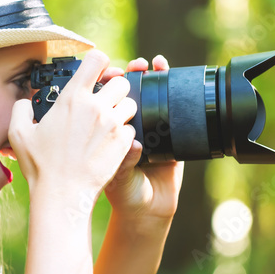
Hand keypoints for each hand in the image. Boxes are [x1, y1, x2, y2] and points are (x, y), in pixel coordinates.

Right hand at [8, 50, 136, 204]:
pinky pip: (131, 129)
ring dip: (122, 110)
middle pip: (121, 81)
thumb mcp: (18, 134)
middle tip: (105, 102)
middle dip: (115, 89)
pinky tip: (111, 142)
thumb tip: (26, 102)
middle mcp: (96, 107)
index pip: (97, 59)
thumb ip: (20, 109)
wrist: (62, 194)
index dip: (99, 62)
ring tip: (110, 122)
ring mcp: (112, 125)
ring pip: (130, 104)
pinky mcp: (123, 144)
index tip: (96, 72)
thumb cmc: (40, 166)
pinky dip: (124, 133)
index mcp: (72, 99)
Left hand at [101, 55, 184, 223]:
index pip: (102, 98)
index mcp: (104, 131)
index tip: (105, 72)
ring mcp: (148, 127)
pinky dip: (173, 88)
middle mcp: (125, 125)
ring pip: (149, 93)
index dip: (103, 81)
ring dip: (151, 74)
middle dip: (129, 73)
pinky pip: (172, 107)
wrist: (145, 210)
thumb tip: (135, 145)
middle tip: (132, 67)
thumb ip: (124, 162)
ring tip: (151, 63)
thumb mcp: (117, 177)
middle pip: (126, 90)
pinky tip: (167, 73)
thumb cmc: (121, 193)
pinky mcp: (170, 133)